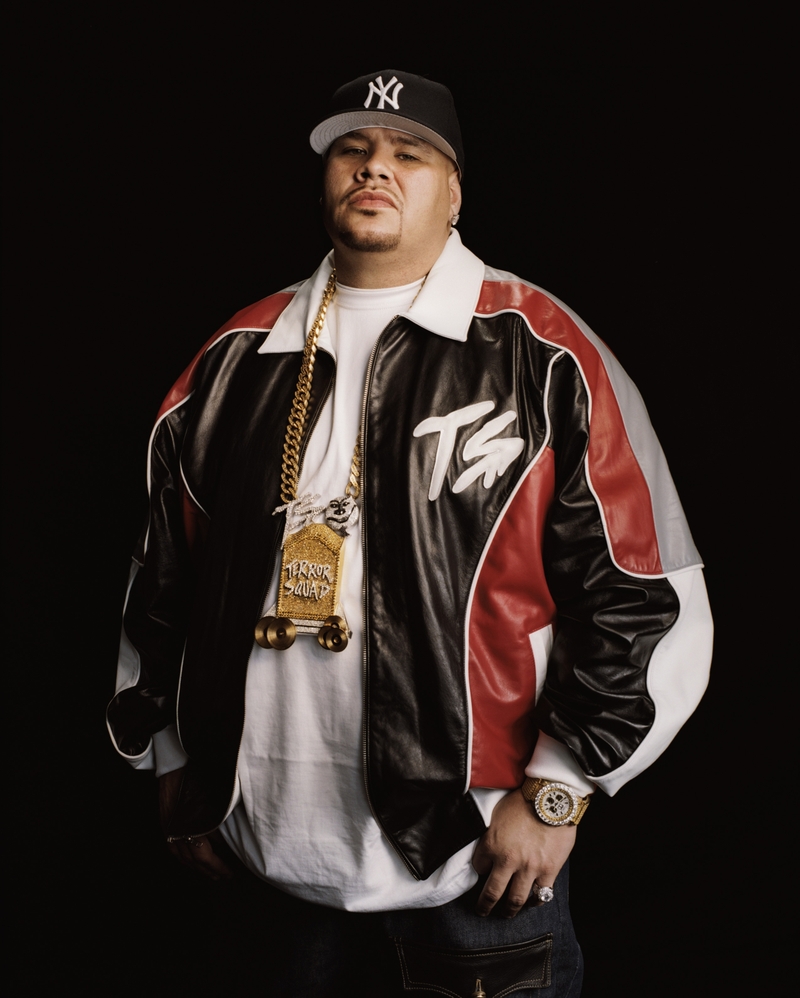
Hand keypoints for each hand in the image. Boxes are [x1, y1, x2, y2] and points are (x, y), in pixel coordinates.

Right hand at [158, 768, 232, 881]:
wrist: (175, 765)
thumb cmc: (196, 778)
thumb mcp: (213, 799)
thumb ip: (219, 820)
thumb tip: (227, 839)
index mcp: (192, 826)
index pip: (207, 855)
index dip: (220, 866)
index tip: (232, 872)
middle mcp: (180, 831)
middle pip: (195, 859)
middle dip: (211, 870)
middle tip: (225, 877)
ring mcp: (171, 828)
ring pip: (183, 857)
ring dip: (197, 868)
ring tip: (210, 873)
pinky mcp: (166, 823)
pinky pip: (173, 848)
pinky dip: (183, 858)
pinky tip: (189, 861)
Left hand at [472, 789, 576, 917]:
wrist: (552, 797)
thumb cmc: (524, 801)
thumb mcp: (497, 813)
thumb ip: (490, 833)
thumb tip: (487, 845)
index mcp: (491, 844)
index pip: (478, 867)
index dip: (479, 871)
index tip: (482, 873)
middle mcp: (507, 860)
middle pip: (492, 893)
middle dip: (484, 906)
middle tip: (482, 911)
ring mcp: (529, 868)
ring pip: (515, 900)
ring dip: (509, 910)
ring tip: (506, 913)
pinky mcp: (548, 870)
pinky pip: (540, 895)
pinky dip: (534, 901)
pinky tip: (531, 901)